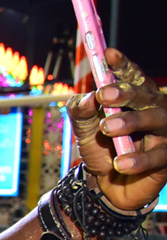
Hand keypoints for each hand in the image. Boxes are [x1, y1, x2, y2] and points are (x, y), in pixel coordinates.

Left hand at [68, 48, 166, 208]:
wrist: (105, 185)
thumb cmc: (100, 149)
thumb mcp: (84, 128)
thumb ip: (81, 110)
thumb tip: (87, 97)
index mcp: (135, 98)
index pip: (132, 77)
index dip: (123, 65)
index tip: (108, 54)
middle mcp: (154, 110)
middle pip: (145, 95)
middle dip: (125, 92)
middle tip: (104, 95)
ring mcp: (163, 134)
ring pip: (155, 121)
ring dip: (131, 122)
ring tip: (108, 128)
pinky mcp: (165, 159)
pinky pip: (157, 156)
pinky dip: (137, 159)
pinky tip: (120, 162)